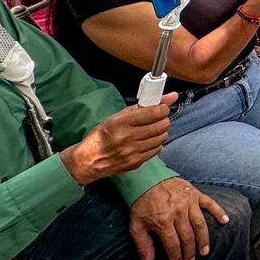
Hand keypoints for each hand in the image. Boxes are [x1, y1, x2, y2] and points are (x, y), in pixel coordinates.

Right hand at [61, 98, 176, 185]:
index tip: (162, 108)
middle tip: (157, 119)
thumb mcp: (116, 117)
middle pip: (161, 125)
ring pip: (162, 137)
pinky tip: (148, 141)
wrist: (89, 160)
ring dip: (160, 132)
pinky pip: (157, 149)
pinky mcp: (136, 162)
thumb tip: (170, 97)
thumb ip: (143, 106)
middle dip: (162, 119)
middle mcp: (127, 137)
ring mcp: (132, 152)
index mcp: (121, 123)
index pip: (154, 113)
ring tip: (152, 130)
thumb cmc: (101, 135)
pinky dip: (156, 143)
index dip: (163, 108)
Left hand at [127, 177, 229, 259]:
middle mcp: (178, 212)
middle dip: (190, 252)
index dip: (176, 256)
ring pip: (200, 224)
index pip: (173, 244)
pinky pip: (210, 203)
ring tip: (205, 251)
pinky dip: (219, 212)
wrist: (146, 178)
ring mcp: (188, 202)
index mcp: (163, 221)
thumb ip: (143, 245)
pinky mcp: (195, 194)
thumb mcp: (136, 225)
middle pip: (188, 237)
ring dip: (204, 239)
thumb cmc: (141, 203)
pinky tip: (225, 221)